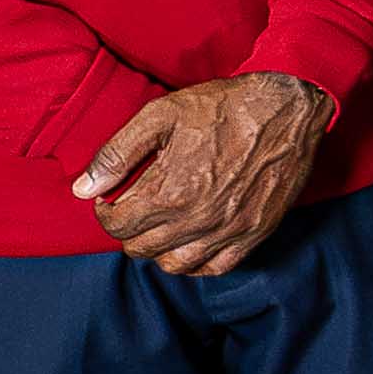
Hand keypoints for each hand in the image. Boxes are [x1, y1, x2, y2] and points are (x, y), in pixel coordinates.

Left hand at [74, 71, 326, 276]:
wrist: (288, 108)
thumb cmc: (223, 106)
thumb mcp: (160, 115)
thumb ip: (117, 154)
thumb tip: (84, 189)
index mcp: (170, 191)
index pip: (116, 225)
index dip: (106, 210)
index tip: (112, 196)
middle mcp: (197, 219)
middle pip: (140, 248)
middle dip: (128, 229)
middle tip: (135, 207)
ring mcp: (229, 230)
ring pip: (174, 265)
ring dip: (158, 248)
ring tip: (161, 224)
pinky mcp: (254, 233)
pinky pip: (214, 268)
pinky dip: (195, 261)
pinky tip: (190, 240)